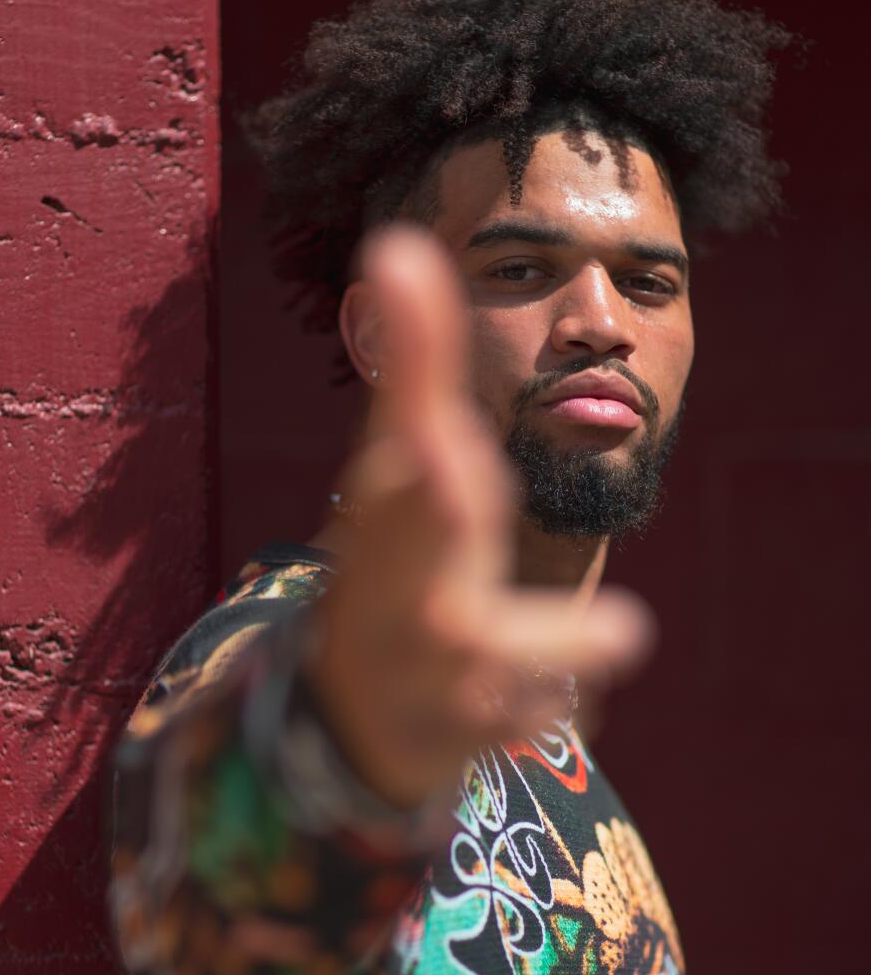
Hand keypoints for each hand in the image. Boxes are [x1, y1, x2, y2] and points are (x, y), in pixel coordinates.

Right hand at [306, 226, 654, 808]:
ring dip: (560, 638)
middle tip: (441, 467)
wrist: (353, 714)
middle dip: (426, 512)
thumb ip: (413, 367)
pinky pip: (538, 708)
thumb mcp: (397, 469)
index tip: (422, 427)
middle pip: (410, 544)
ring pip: (501, 644)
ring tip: (621, 629)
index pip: (393, 465)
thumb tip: (398, 242)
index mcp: (377, 516)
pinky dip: (553, 699)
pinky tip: (552, 696)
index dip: (409, 450)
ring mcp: (418, 666)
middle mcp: (385, 586)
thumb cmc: (391, 563)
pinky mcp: (453, 733)